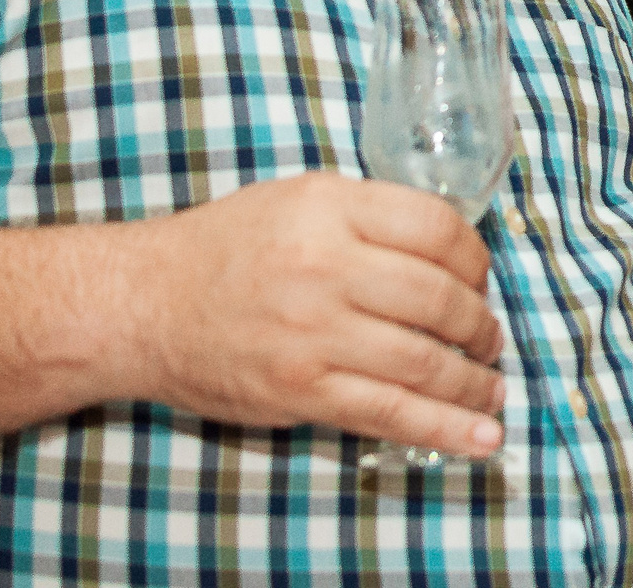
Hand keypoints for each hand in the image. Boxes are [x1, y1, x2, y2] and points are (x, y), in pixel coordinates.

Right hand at [121, 173, 504, 458]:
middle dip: (480, 324)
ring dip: (472, 379)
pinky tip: (482, 434)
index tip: (480, 277)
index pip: (438, 228)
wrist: (143, 304)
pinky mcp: (300, 390)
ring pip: (424, 362)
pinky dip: (445, 427)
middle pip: (440, 298)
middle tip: (487, 336)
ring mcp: (313, 334)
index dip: (475, 258)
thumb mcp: (302, 198)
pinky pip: (389, 412)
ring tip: (490, 385)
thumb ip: (372, 216)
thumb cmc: (226, 248)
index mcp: (331, 209)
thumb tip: (452, 251)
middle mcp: (325, 267)